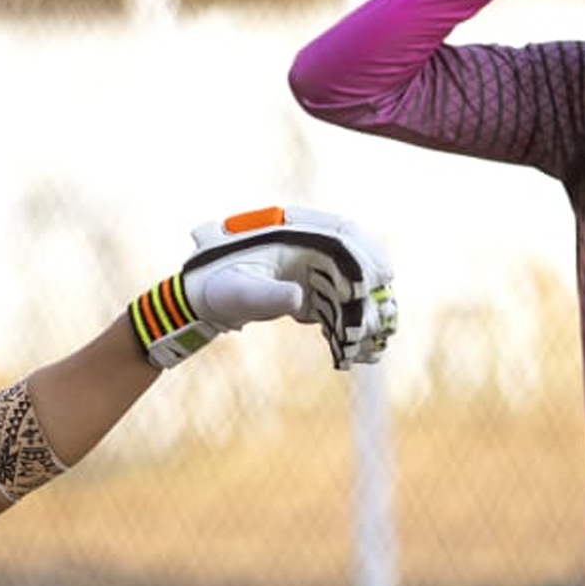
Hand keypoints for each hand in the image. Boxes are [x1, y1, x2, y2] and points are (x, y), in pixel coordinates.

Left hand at [130, 206, 397, 369]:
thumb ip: (268, 294)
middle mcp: (305, 247)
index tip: (383, 276)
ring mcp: (307, 270)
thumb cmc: (216, 288)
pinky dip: (346, 327)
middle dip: (370, 291)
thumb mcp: (240, 293)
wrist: (199, 301)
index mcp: (292, 233)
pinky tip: (352, 353)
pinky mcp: (305, 293)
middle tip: (385, 319)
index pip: (342, 232)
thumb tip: (296, 298)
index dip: (367, 252)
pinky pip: (334, 307)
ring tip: (372, 344)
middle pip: (352, 263)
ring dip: (362, 314)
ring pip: (347, 287)